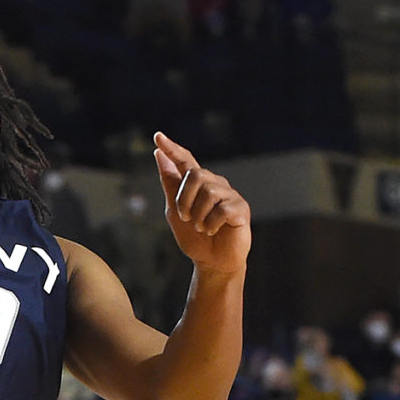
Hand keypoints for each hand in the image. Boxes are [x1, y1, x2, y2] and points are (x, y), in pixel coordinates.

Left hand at [152, 135, 250, 276]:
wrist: (212, 263)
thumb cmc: (195, 238)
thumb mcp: (175, 211)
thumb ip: (170, 184)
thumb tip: (159, 155)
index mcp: (198, 184)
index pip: (185, 160)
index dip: (172, 149)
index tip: (158, 136)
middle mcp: (215, 184)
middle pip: (195, 175)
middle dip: (184, 199)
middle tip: (185, 218)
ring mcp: (229, 195)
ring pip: (208, 192)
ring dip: (198, 215)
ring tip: (201, 227)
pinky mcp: (241, 208)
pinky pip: (222, 209)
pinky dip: (211, 223)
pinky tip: (213, 230)